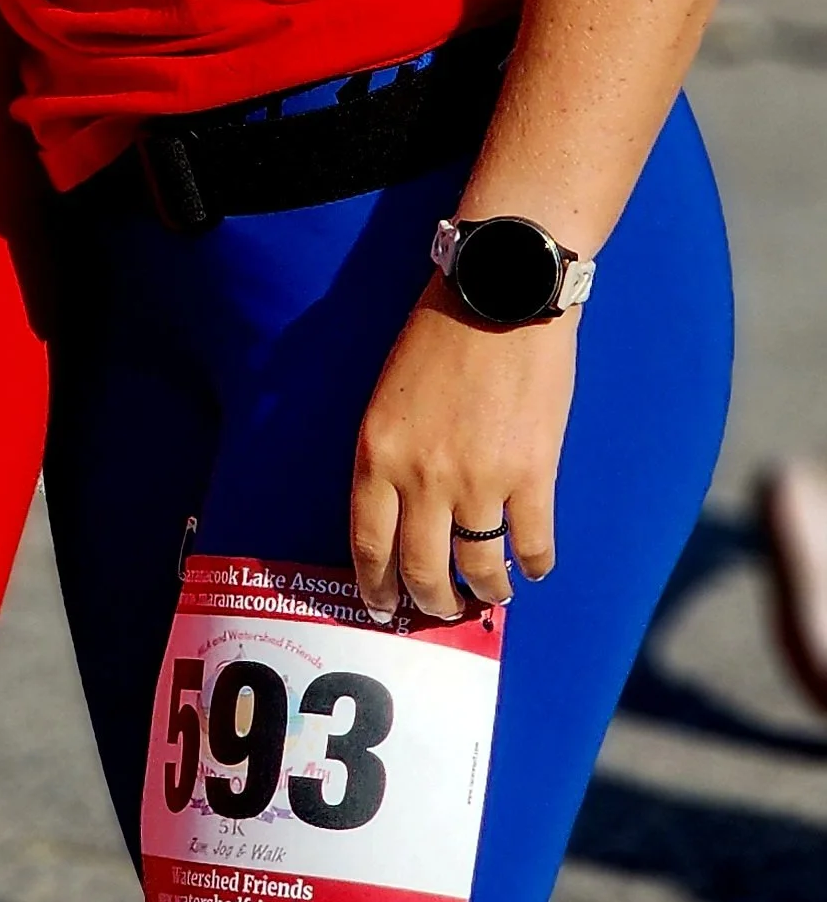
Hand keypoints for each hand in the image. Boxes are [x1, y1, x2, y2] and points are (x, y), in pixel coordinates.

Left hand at [351, 277, 579, 620]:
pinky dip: (533, 564)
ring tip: (491, 593)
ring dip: (486, 590)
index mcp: (378, 455)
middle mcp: (422, 478)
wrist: (501, 293)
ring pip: (479, 566)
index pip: (369, 546)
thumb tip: (403, 513)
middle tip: (442, 608)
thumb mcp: (389, 398)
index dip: (377, 587)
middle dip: (432, 601)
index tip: (384, 607)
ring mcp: (479, 480)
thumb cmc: (441, 334)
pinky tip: (532, 567)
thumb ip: (391, 455)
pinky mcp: (532, 474)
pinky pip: (532, 542)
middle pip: (422, 569)